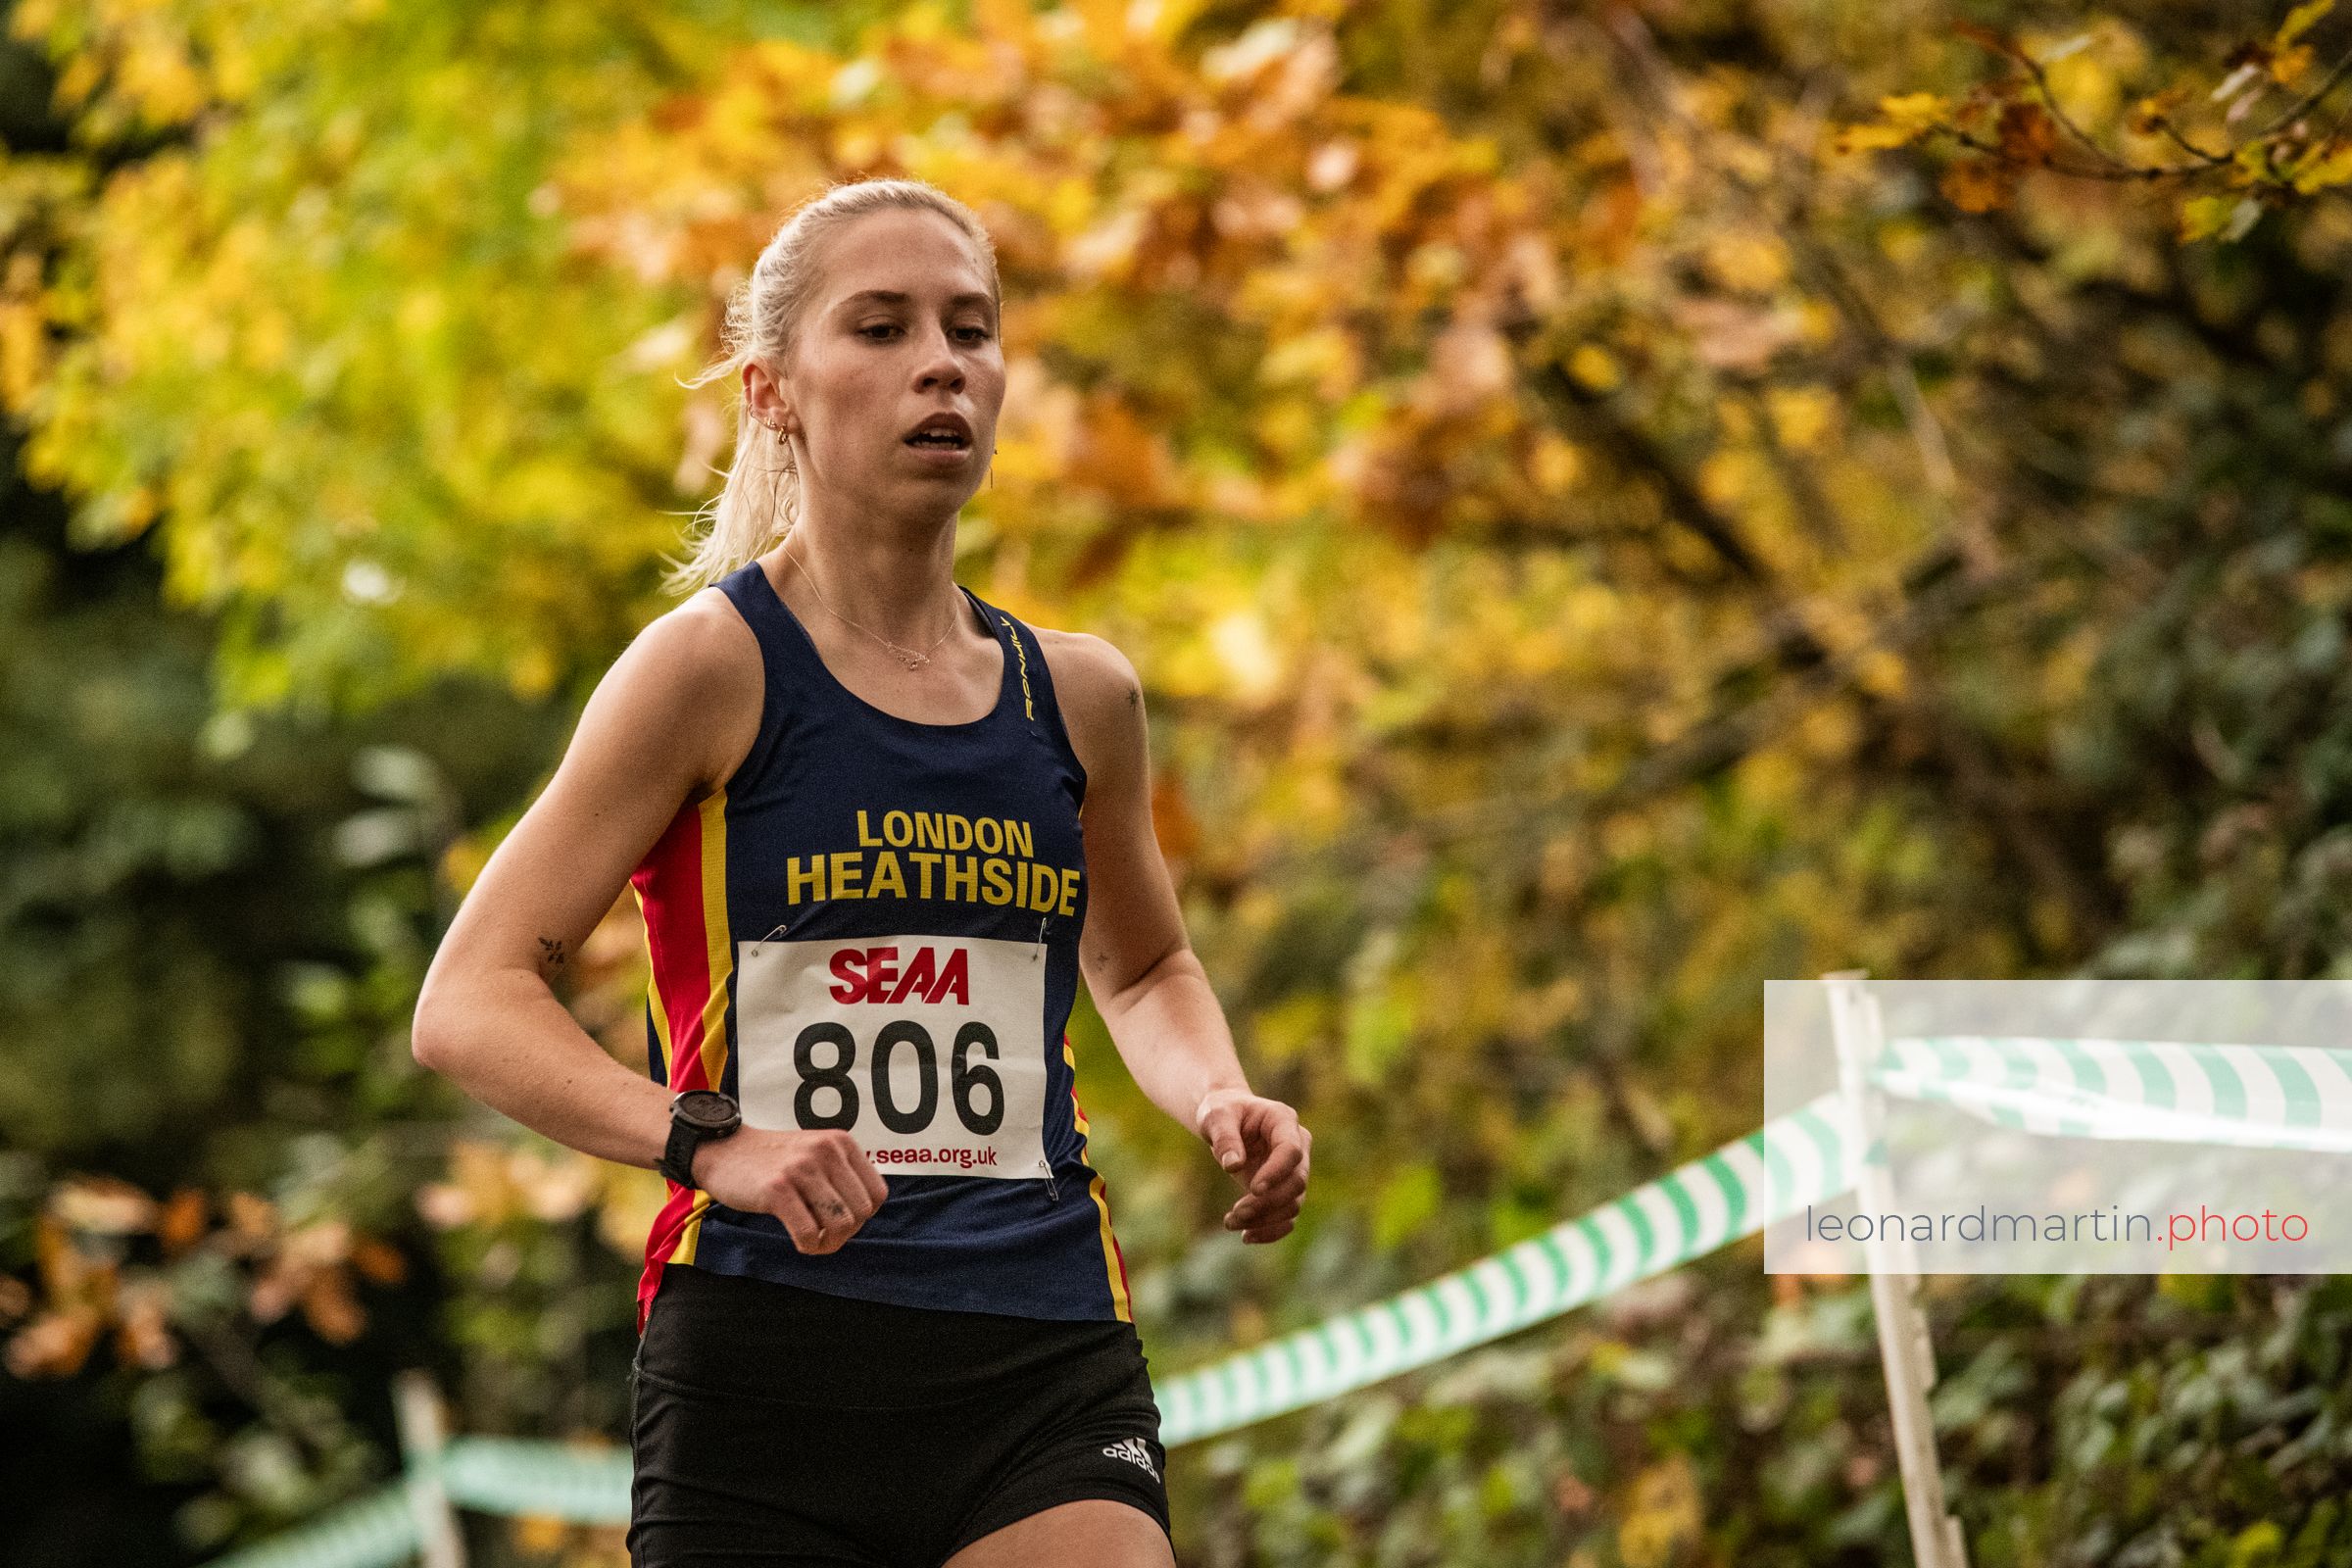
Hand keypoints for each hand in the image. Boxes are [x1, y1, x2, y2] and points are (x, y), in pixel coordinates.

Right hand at [693, 1128, 888, 1254]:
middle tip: (825, 1233)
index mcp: (841, 1142)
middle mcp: (826, 1151)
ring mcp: (801, 1169)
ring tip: (814, 1240)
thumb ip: (842, 1175)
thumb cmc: (773, 1160)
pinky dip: (810, 1247)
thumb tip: (862, 1217)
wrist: (724, 1150)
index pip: (878, 1194)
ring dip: (829, 1243)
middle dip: (847, 1232)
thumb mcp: (816, 1153)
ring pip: (841, 1224)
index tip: (840, 1219)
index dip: (863, 1216)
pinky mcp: (777, 1189)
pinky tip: (801, 1242)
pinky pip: (810, 1233)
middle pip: (862, 1212)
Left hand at [1196, 1087, 1309, 1242]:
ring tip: (1230, 1222)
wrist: (1227, 1119)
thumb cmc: (1222, 1111)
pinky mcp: (1284, 1189)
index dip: (1276, 1172)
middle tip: (1235, 1213)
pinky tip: (1246, 1236)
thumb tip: (1233, 1166)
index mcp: (1284, 1121)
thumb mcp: (1216, 1116)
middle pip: (1297, 1182)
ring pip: (1293, 1203)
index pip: (1291, 1151)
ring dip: (1265, 1219)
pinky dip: (1271, 1230)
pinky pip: (1288, 1216)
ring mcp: (1294, 1169)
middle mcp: (1298, 1146)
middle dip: (1267, 1203)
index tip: (1253, 1189)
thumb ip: (1224, 1137)